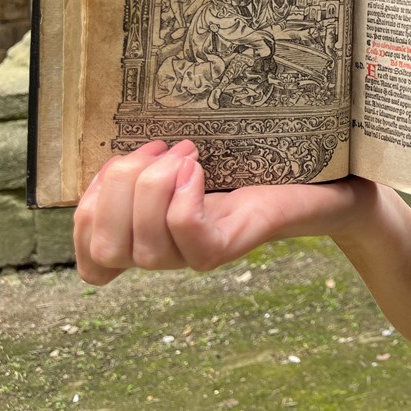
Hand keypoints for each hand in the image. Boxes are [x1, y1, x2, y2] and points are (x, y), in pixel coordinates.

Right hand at [74, 139, 377, 285]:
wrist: (327, 180)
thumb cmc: (259, 164)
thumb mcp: (193, 159)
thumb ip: (153, 164)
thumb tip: (116, 157)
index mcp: (153, 234)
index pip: (93, 262)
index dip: (83, 219)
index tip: (112, 171)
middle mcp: (171, 254)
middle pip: (108, 247)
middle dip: (116, 189)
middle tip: (158, 148)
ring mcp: (200, 254)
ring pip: (143, 246)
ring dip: (152, 187)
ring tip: (186, 152)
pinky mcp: (231, 246)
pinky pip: (186, 233)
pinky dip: (183, 196)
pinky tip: (200, 168)